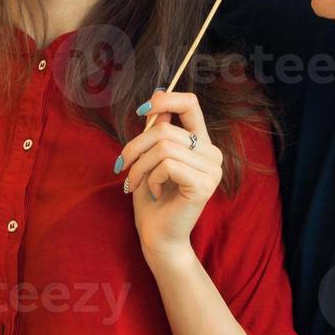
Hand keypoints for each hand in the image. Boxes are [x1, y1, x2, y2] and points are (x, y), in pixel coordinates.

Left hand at [116, 90, 223, 261]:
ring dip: (140, 166)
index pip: (191, 103)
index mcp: (201, 143)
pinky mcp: (204, 185)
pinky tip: (153, 191)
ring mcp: (212, 170)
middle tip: (122, 165)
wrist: (158, 236)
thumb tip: (156, 97)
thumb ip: (157, 131)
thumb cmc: (152, 198)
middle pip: (166, 129)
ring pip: (163, 148)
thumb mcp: (149, 157)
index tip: (142, 110)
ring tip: (134, 182)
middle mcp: (212, 153)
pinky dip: (152, 178)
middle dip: (136, 146)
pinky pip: (168, 165)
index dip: (166, 99)